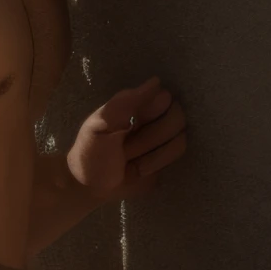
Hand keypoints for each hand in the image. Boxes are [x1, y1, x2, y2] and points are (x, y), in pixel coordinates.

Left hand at [67, 77, 186, 206]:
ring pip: (180, 138)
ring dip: (153, 153)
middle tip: (127, 147)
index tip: (131, 125)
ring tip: (130, 160)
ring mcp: (162, 139)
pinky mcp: (166, 158)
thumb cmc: (91, 153)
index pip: (164, 98)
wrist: (91, 188)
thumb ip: (125, 102)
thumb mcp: (101, 124)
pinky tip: (140, 169)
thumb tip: (157, 81)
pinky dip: (158, 162)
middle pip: (177, 118)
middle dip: (151, 137)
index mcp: (135, 105)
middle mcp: (153, 118)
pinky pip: (178, 155)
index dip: (152, 113)